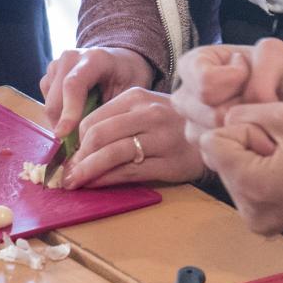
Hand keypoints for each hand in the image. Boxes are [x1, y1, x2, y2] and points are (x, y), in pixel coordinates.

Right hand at [41, 47, 155, 137]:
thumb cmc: (128, 77)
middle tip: (78, 146)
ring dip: (61, 122)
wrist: (120, 61)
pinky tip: (75, 117)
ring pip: (49, 103)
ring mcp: (57, 65)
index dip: (68, 111)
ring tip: (81, 130)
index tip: (64, 135)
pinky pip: (46, 101)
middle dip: (64, 125)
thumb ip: (111, 112)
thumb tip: (92, 141)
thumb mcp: (130, 93)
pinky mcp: (49, 74)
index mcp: (94, 59)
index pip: (73, 84)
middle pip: (56, 98)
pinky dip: (58, 115)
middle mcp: (70, 58)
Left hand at [63, 87, 205, 188]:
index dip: (75, 142)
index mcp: (138, 97)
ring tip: (73, 183)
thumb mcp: (145, 112)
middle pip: (99, 136)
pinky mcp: (170, 162)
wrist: (218, 134)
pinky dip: (106, 179)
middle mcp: (149, 114)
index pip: (93, 120)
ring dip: (86, 171)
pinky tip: (95, 184)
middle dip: (76, 159)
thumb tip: (77, 149)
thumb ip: (116, 123)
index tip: (68, 157)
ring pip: (112, 154)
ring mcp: (161, 138)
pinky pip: (129, 171)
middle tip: (65, 175)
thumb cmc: (173, 126)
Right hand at [172, 38, 282, 142]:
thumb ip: (260, 71)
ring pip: (217, 137)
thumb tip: (250, 102)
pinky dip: (246, 145)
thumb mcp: (276, 55)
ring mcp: (194, 126)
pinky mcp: (206, 151)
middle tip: (259, 98)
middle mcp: (186, 96)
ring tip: (258, 114)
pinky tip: (256, 132)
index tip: (249, 72)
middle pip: (210, 114)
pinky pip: (222, 156)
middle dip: (243, 109)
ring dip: (246, 128)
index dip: (235, 80)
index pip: (206, 82)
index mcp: (195, 63)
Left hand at [198, 102, 282, 235]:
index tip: (278, 135)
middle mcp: (250, 212)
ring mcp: (261, 222)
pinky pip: (252, 188)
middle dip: (248, 145)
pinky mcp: (272, 223)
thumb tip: (222, 122)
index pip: (212, 142)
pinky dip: (267, 174)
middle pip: (222, 160)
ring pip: (236, 172)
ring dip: (257, 158)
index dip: (243, 128)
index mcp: (251, 186)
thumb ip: (244, 113)